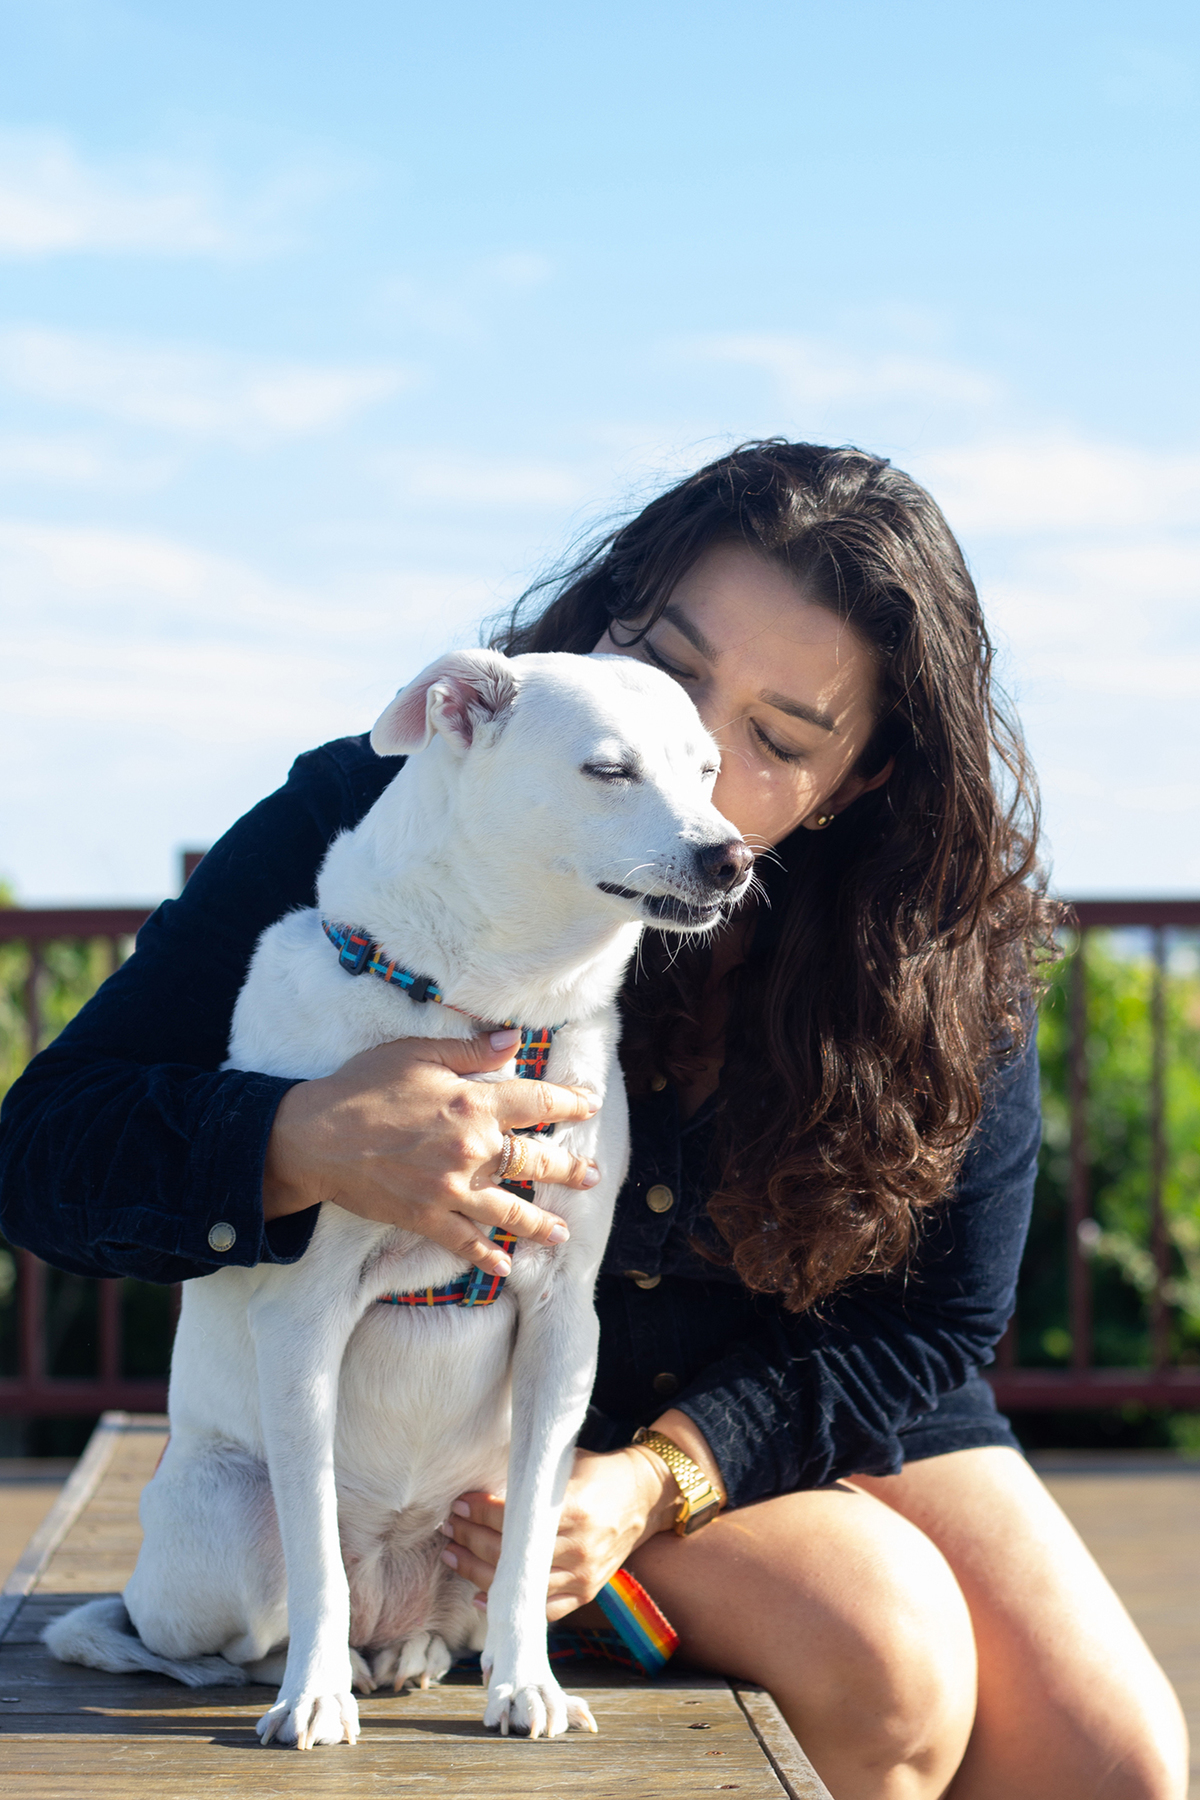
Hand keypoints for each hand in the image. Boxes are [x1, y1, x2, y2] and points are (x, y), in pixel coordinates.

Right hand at [263, 1028, 600, 1275]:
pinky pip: (465, 1242)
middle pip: (533, 1161)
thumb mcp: (418, 1054)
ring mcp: (450, 1189)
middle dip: (568, 1170)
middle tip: (592, 1177)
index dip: (568, 1102)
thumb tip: (515, 1041)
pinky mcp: (425, 1217)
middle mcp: (472, 1149)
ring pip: (509, 1210)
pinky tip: (503, 1266)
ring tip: (563, 1233)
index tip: (588, 1106)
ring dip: (540, 1224)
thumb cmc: (363, 1085)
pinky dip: (486, 1256)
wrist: (314, 1136)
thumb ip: (471, 1051)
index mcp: (474, 1103)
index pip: (536, 1102)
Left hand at [440, 1445, 680, 1621]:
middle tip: (449, 1529)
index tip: (458, 1505)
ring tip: (453, 1556)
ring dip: (479, 1571)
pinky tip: (480, 1596)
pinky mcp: (586, 1592)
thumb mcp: (567, 1466)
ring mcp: (583, 1574)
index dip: (480, 1512)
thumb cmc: (599, 1475)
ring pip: (521, 1583)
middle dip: (471, 1540)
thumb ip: (530, 1479)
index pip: (514, 1517)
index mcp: (575, 1508)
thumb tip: (481, 1488)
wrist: (645, 1497)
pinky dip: (509, 1604)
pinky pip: (542, 1608)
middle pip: (511, 1553)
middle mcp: (580, 1545)